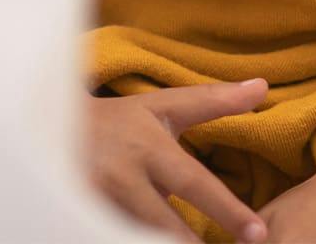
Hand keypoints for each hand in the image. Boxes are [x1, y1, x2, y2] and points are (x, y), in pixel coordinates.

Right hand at [84, 79, 270, 240]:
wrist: (52, 127)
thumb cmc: (122, 119)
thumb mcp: (164, 106)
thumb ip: (213, 101)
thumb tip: (263, 87)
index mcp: (149, 147)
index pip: (195, 182)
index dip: (227, 210)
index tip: (258, 234)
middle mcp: (124, 177)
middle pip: (166, 224)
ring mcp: (100, 202)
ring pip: (138, 236)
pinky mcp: (83, 218)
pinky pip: (116, 235)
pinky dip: (134, 240)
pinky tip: (155, 243)